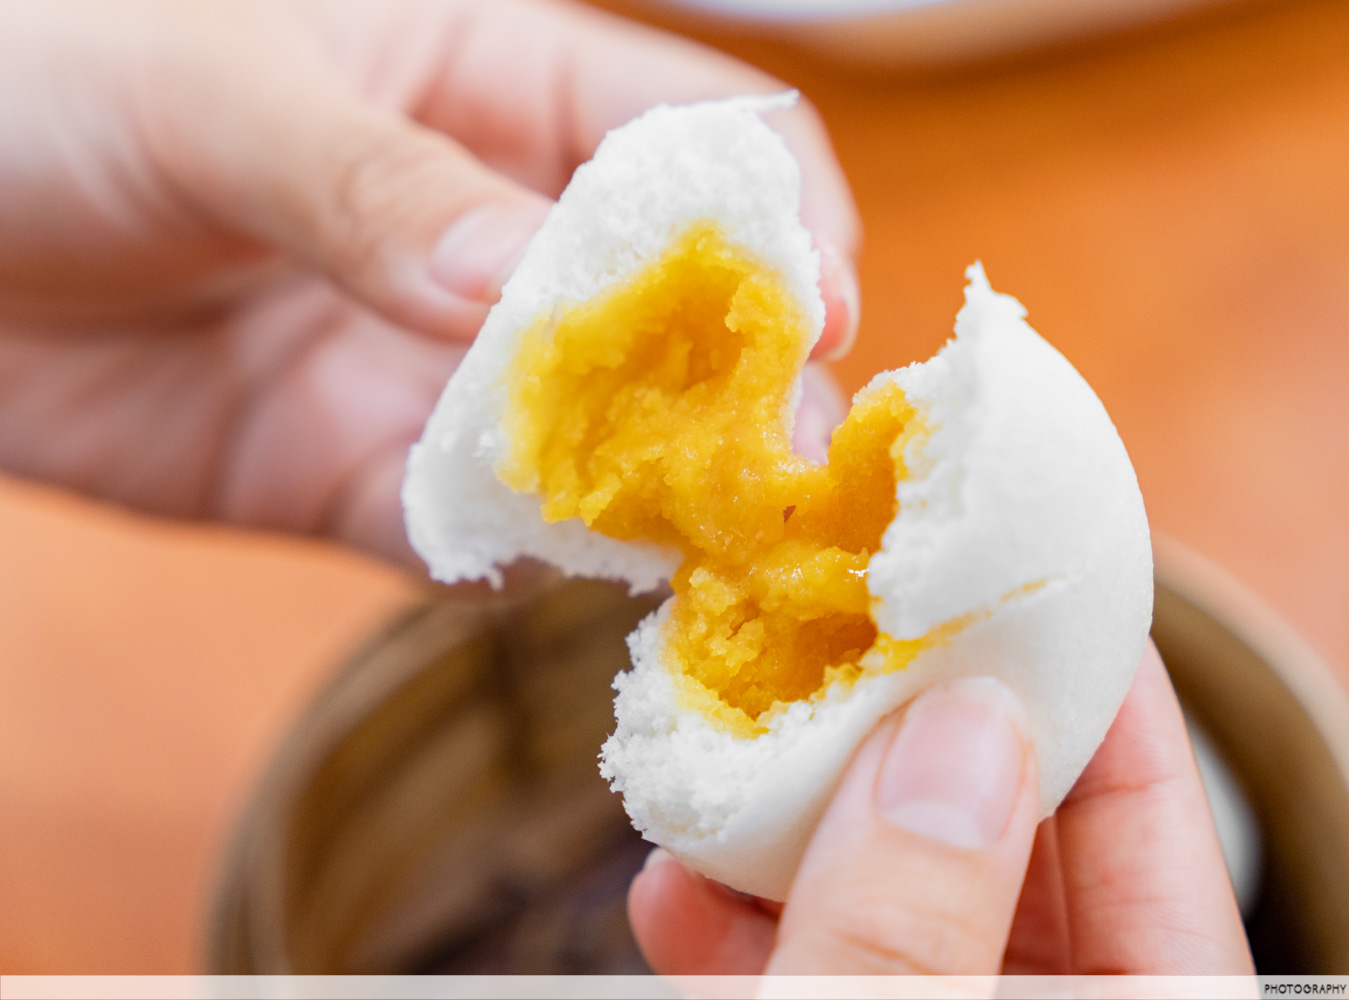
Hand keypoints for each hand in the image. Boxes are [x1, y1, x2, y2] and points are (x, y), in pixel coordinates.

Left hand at [0, 0, 859, 565]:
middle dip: (737, 390)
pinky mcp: (354, 476)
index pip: (693, 142)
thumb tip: (517, 289)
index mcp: (492, 84)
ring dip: (642, 497)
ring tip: (684, 548)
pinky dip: (506, 563)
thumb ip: (379, 185)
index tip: (814, 311)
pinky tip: (526, 573)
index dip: (773, 221)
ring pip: (589, 443)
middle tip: (773, 472)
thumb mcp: (215, 93)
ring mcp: (429, 365)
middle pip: (674, 315)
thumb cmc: (39, 77)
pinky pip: (465, 534)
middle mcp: (488, 235)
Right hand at [627, 645, 1255, 974]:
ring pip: (903, 903)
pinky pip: (827, 976)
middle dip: (903, 728)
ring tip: (717, 726)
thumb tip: (958, 722)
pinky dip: (751, 932)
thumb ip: (918, 929)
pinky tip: (673, 884)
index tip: (1011, 557)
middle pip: (1012, 842)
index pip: (1159, 824)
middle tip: (828, 612)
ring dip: (797, 823)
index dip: (1090, 674)